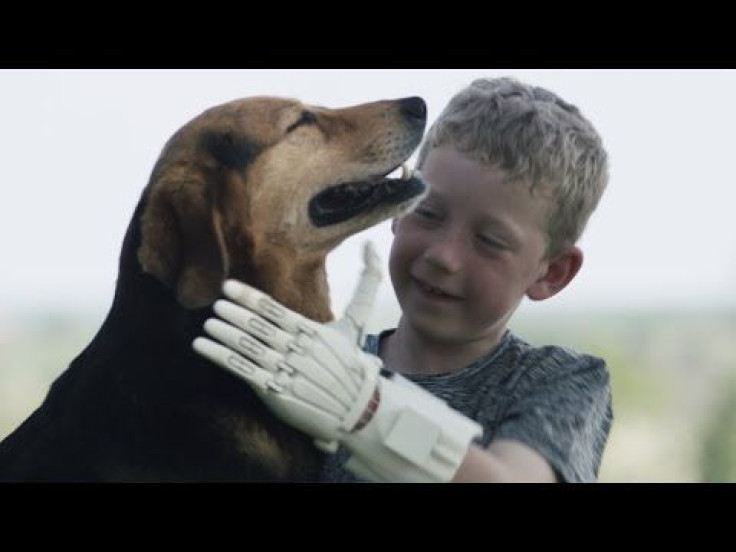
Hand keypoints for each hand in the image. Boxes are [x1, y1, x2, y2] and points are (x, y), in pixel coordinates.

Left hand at [193, 242, 383, 451]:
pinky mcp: (275, 391)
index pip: (274, 309)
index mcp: (311, 330)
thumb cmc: (353, 364)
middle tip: (214, 304)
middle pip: (257, 326)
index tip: (228, 287)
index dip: (248, 297)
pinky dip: (220, 357)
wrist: (359, 408)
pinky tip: (203, 347)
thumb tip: (371, 246)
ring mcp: (285, 370)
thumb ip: (365, 285)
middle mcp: (296, 348)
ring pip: (247, 346)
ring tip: (207, 325)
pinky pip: (242, 370)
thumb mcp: (358, 323)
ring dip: (223, 334)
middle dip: (232, 314)